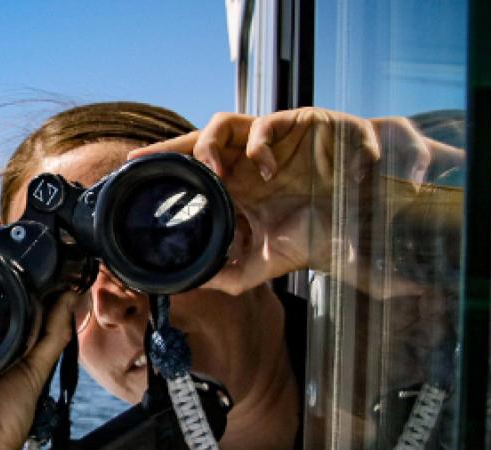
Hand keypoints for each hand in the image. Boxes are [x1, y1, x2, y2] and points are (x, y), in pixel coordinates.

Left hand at [130, 108, 406, 293]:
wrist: (358, 222)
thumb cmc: (310, 235)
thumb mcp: (264, 262)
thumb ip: (231, 274)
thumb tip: (196, 284)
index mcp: (235, 184)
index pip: (191, 168)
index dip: (164, 165)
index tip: (132, 171)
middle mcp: (245, 160)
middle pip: (198, 142)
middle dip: (171, 148)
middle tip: (147, 160)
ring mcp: (268, 141)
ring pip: (225, 124)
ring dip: (209, 143)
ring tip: (212, 169)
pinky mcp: (296, 125)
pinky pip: (266, 125)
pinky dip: (260, 146)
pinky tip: (265, 171)